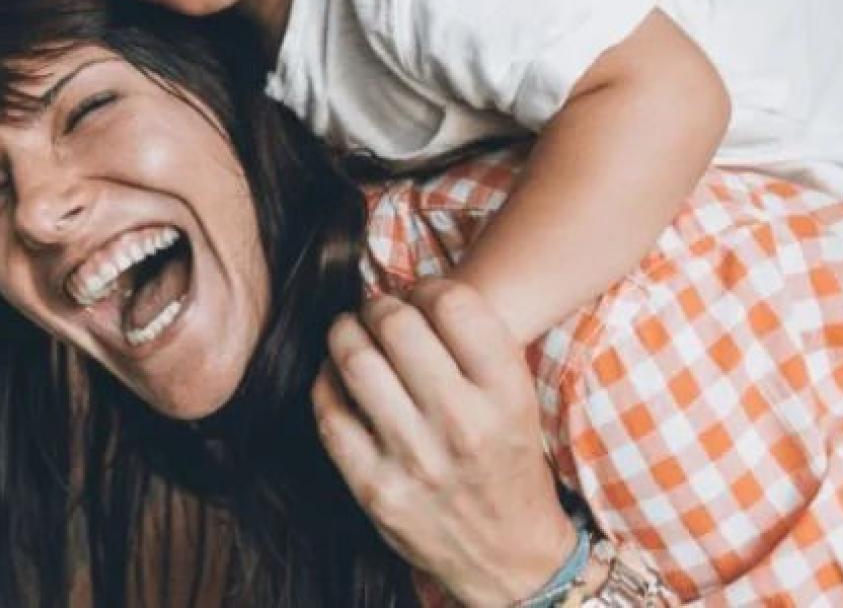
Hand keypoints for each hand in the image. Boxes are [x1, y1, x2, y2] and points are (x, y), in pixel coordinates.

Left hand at [312, 280, 575, 605]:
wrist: (507, 554)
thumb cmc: (505, 459)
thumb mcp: (517, 397)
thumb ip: (475, 343)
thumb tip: (407, 289)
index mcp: (505, 394)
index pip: (453, 303)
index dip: (427, 288)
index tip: (420, 297)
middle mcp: (462, 424)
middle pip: (398, 324)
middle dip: (380, 306)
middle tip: (380, 313)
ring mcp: (415, 459)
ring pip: (355, 361)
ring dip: (345, 334)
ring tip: (351, 334)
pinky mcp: (375, 488)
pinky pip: (330, 413)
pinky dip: (326, 383)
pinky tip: (337, 378)